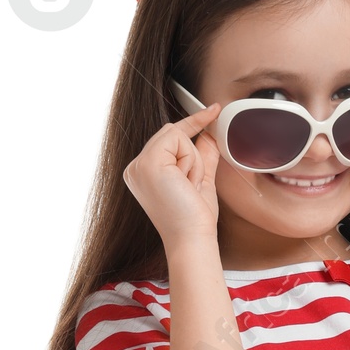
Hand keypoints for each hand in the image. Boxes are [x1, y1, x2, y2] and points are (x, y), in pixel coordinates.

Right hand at [122, 106, 221, 248]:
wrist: (192, 239)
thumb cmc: (195, 218)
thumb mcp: (201, 180)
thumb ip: (202, 155)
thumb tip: (209, 133)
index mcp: (143, 172)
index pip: (168, 138)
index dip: (192, 123)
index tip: (213, 110)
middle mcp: (136, 168)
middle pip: (172, 133)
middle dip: (192, 156)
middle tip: (190, 187)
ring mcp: (138, 165)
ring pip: (177, 135)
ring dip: (192, 161)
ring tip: (187, 188)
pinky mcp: (148, 163)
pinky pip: (179, 140)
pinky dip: (190, 161)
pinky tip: (185, 183)